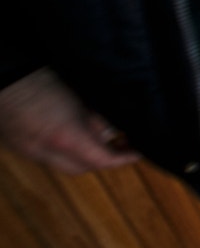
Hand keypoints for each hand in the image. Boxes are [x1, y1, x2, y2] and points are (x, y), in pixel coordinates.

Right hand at [0, 68, 140, 174]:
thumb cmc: (41, 81)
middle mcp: (44, 152)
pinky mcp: (18, 147)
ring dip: (83, 157)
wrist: (4, 79)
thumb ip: (96, 120)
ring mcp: (28, 151)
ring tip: (101, 142)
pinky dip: (64, 152)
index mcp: (64, 138)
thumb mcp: (79, 99)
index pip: (100, 160)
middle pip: (81, 168)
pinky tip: (74, 137)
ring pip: (63, 164)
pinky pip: (47, 157)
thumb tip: (111, 134)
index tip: (137, 153)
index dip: (122, 159)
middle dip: (103, 160)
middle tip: (121, 146)